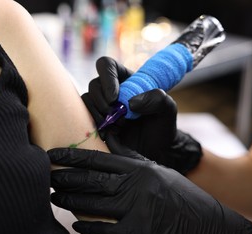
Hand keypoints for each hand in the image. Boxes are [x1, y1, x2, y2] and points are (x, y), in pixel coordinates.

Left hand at [49, 148, 251, 233]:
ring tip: (54, 197)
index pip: (98, 159)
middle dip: (65, 177)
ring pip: (94, 203)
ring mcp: (137, 208)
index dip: (72, 157)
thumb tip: (110, 142)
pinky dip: (89, 227)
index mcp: (139, 168)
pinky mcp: (140, 231)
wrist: (208, 224)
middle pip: (91, 180)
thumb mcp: (157, 171)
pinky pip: (106, 229)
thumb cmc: (181, 195)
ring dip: (71, 201)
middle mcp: (136, 185)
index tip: (53, 155)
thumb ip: (132, 158)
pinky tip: (77, 225)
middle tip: (46, 176)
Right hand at [82, 56, 201, 173]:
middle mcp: (110, 90)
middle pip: (94, 84)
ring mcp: (101, 107)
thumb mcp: (168, 109)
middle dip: (102, 101)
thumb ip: (157, 99)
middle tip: (117, 116)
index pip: (107, 65)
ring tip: (118, 126)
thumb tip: (130, 102)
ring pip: (86, 101)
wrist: (156, 149)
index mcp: (125, 79)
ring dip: (98, 114)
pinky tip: (110, 134)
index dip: (107, 77)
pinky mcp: (96, 123)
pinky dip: (95, 126)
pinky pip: (84, 119)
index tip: (115, 97)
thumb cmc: (162, 125)